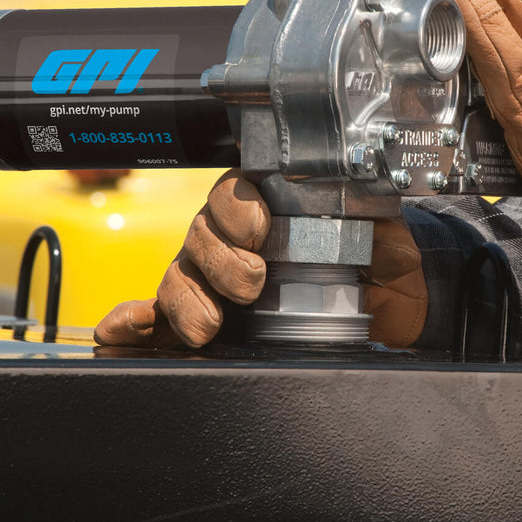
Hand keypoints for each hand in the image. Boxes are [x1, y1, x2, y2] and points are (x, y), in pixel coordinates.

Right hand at [95, 170, 427, 347]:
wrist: (388, 313)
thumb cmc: (379, 260)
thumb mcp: (386, 229)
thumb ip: (374, 209)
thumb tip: (366, 190)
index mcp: (271, 205)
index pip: (233, 191)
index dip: (237, 208)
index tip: (259, 231)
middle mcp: (235, 237)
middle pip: (201, 234)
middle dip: (220, 260)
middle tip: (251, 285)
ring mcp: (214, 278)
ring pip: (179, 276)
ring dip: (187, 299)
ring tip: (210, 325)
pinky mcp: (205, 319)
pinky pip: (162, 316)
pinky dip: (140, 322)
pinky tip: (133, 331)